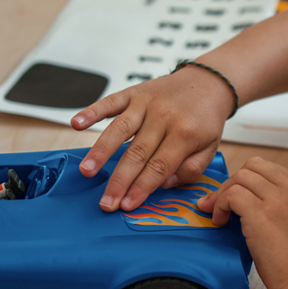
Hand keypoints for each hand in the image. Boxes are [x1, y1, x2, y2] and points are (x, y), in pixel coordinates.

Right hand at [71, 66, 235, 211]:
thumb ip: (191, 169)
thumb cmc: (205, 119)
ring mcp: (146, 104)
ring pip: (119, 129)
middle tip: (105, 202)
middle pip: (136, 154)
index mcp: (185, 134)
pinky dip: (92, 112)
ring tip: (86, 170)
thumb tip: (164, 183)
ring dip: (100, 151)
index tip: (127, 206)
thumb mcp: (211, 147)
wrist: (208, 83)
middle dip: (119, 181)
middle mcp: (163, 118)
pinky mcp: (134, 93)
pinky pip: (110, 102)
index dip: (141, 188)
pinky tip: (77, 123)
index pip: (159, 167)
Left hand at [197, 156, 287, 288]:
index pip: (265, 168)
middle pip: (251, 167)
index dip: (245, 181)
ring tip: (220, 217)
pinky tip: (221, 222)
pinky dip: (220, 206)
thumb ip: (278, 204)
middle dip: (231, 184)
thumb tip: (245, 200)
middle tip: (221, 206)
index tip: (234, 198)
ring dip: (223, 195)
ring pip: (239, 178)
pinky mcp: (262, 214)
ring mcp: (278, 199)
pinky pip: (232, 195)